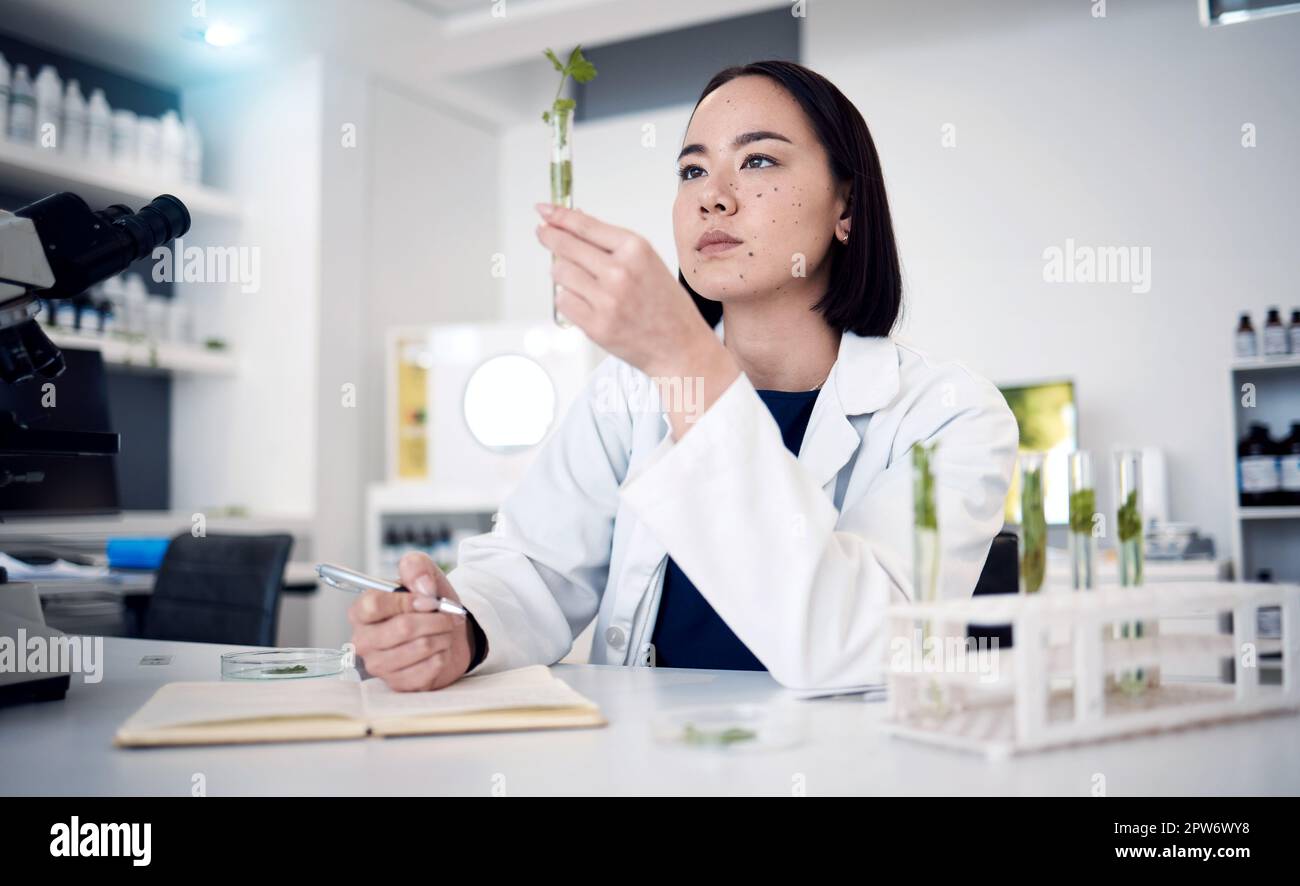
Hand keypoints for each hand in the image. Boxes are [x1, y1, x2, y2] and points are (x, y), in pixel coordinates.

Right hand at [347, 552, 474, 691]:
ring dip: (443, 635)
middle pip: (403, 627)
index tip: (430, 600)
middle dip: (436, 618)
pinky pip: (428, 669)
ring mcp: (378, 665)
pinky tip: (440, 650)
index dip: (406, 601)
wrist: (445, 634)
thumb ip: (417, 567)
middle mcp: (363, 640)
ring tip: (445, 631)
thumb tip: (423, 587)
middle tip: (449, 615)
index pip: (374, 605)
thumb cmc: (428, 605)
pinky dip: (443, 655)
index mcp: (361, 611)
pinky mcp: (397, 684)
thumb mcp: (423, 575)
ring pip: (421, 647)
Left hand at [535, 203, 725, 379]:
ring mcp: (606, 300)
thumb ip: (611, 244)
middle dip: (549, 237)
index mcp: (636, 250)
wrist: (680, 346)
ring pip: (560, 273)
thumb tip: (575, 225)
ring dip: (563, 273)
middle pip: (565, 246)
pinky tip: (586, 302)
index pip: (585, 226)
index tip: (545, 210)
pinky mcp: (595, 325)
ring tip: (581, 280)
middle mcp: (620, 272)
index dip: (559, 216)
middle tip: (542, 232)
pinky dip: (568, 299)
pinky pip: (563, 301)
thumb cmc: (667, 306)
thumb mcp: (647, 262)